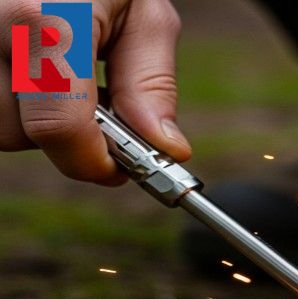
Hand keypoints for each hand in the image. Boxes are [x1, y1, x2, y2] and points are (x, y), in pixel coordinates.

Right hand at [0, 0, 189, 184]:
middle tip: (86, 108)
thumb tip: (165, 147)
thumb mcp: (142, 10)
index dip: (91, 161)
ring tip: (53, 74)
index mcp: (45, 18)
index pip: (58, 126)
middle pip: (13, 131)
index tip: (115, 167)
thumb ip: (151, 82)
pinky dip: (9, 96)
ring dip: (27, 115)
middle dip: (56, 134)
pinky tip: (30, 70)